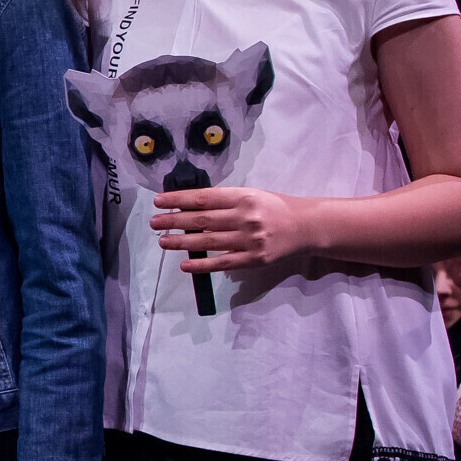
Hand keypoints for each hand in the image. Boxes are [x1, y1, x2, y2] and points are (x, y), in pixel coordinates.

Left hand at [150, 187, 315, 270]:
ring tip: (162, 241)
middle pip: (202, 219)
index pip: (203, 198)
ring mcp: (250, 240)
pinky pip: (223, 263)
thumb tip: (187, 204)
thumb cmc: (273, 208)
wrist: (307, 227)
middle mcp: (245, 217)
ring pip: (208, 241)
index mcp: (243, 197)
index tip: (159, 201)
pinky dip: (202, 264)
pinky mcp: (254, 259)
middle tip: (154, 222)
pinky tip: (184, 265)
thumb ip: (223, 200)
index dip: (178, 200)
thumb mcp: (250, 195)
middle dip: (173, 221)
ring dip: (181, 242)